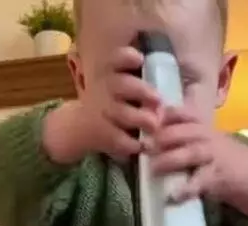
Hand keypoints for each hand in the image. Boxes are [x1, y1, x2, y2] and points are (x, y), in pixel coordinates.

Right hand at [78, 46, 162, 161]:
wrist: (81, 127)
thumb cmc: (110, 103)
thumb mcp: (118, 85)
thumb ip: (138, 81)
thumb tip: (166, 84)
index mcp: (110, 73)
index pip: (116, 59)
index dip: (127, 58)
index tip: (140, 60)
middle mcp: (104, 89)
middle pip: (122, 85)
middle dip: (142, 91)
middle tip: (158, 100)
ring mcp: (101, 111)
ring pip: (122, 113)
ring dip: (141, 119)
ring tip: (154, 126)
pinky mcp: (100, 134)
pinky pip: (118, 139)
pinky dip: (132, 144)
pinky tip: (141, 146)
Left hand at [146, 106, 247, 215]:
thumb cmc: (216, 156)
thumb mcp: (201, 139)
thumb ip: (179, 134)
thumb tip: (148, 131)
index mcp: (201, 126)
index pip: (182, 114)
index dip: (165, 115)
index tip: (147, 119)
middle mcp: (208, 137)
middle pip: (185, 131)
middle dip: (164, 137)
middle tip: (145, 146)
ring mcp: (214, 157)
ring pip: (193, 153)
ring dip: (171, 160)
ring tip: (153, 169)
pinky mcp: (217, 178)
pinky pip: (201, 182)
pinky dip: (187, 189)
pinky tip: (174, 195)